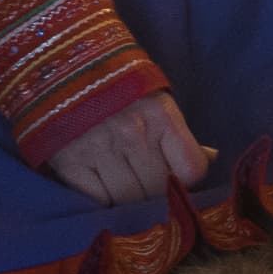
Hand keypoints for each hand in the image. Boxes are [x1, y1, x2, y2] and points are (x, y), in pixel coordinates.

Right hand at [48, 91, 213, 206]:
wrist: (61, 70)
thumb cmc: (118, 89)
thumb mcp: (156, 101)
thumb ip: (180, 134)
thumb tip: (211, 159)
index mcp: (160, 114)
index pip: (191, 170)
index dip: (187, 180)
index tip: (176, 178)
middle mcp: (132, 132)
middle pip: (160, 190)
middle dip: (159, 195)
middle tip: (149, 189)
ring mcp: (100, 150)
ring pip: (130, 201)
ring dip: (132, 203)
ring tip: (128, 192)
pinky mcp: (70, 165)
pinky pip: (98, 202)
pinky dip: (105, 203)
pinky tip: (105, 191)